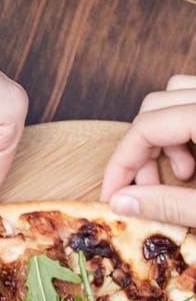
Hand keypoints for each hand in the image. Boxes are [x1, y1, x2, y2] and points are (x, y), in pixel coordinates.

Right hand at [101, 74, 195, 225]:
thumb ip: (168, 204)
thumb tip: (122, 202)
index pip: (145, 128)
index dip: (121, 164)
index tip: (113, 195)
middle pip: (154, 108)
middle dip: (141, 152)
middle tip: (146, 190)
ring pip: (173, 96)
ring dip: (162, 134)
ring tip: (182, 173)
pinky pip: (193, 98)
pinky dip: (183, 123)